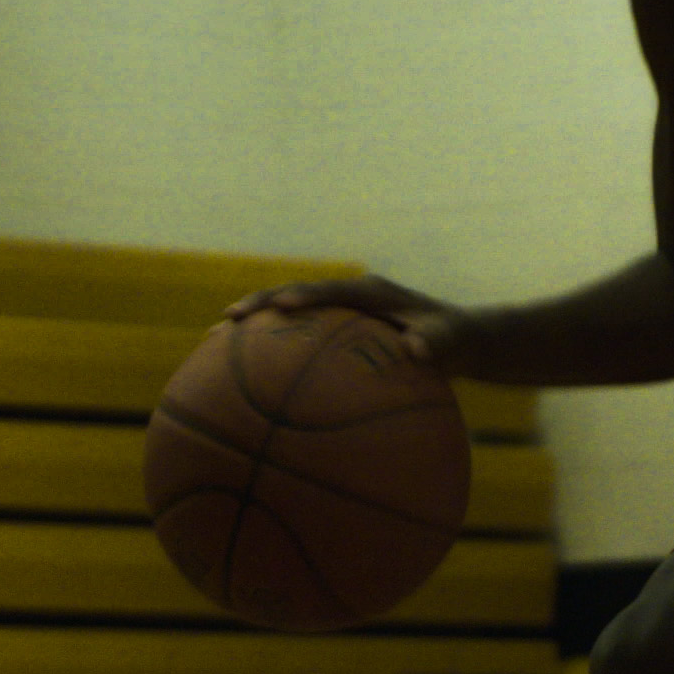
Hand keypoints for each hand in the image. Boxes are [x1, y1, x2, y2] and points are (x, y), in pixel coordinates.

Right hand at [218, 273, 477, 373]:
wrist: (460, 340)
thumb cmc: (457, 341)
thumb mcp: (454, 341)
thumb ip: (438, 343)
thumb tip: (416, 350)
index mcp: (371, 293)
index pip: (331, 290)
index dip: (304, 297)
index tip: (280, 307)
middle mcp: (348, 298)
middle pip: (295, 296)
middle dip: (260, 306)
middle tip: (226, 320)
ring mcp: (338, 316)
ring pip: (287, 317)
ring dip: (254, 328)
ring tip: (213, 344)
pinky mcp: (335, 335)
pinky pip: (297, 343)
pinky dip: (270, 354)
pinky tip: (243, 382)